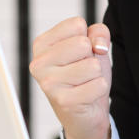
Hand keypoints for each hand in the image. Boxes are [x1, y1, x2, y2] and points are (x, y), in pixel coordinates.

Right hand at [28, 16, 112, 138]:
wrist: (86, 114)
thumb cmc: (85, 76)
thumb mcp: (92, 46)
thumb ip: (98, 33)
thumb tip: (98, 45)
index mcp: (42, 44)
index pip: (77, 24)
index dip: (88, 38)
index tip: (80, 54)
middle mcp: (39, 63)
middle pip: (83, 44)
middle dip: (91, 57)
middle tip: (82, 71)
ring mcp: (48, 83)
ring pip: (92, 65)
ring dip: (96, 75)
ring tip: (85, 83)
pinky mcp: (63, 101)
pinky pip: (98, 84)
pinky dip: (99, 89)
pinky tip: (87, 96)